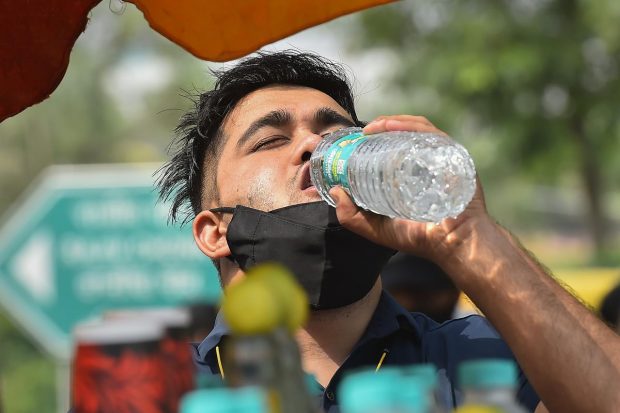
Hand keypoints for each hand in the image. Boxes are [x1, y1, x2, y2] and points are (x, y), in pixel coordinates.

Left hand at [329, 115, 491, 262]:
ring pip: (417, 129)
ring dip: (393, 122)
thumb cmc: (420, 238)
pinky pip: (432, 133)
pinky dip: (411, 126)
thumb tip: (335, 191)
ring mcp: (442, 157)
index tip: (355, 139)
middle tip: (361, 133)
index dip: (374, 139)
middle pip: (404, 133)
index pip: (393, 147)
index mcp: (412, 174)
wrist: (454, 244)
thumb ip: (352, 217)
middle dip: (381, 127)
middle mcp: (428, 162)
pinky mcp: (454, 155)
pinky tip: (392, 127)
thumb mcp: (377, 229)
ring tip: (372, 128)